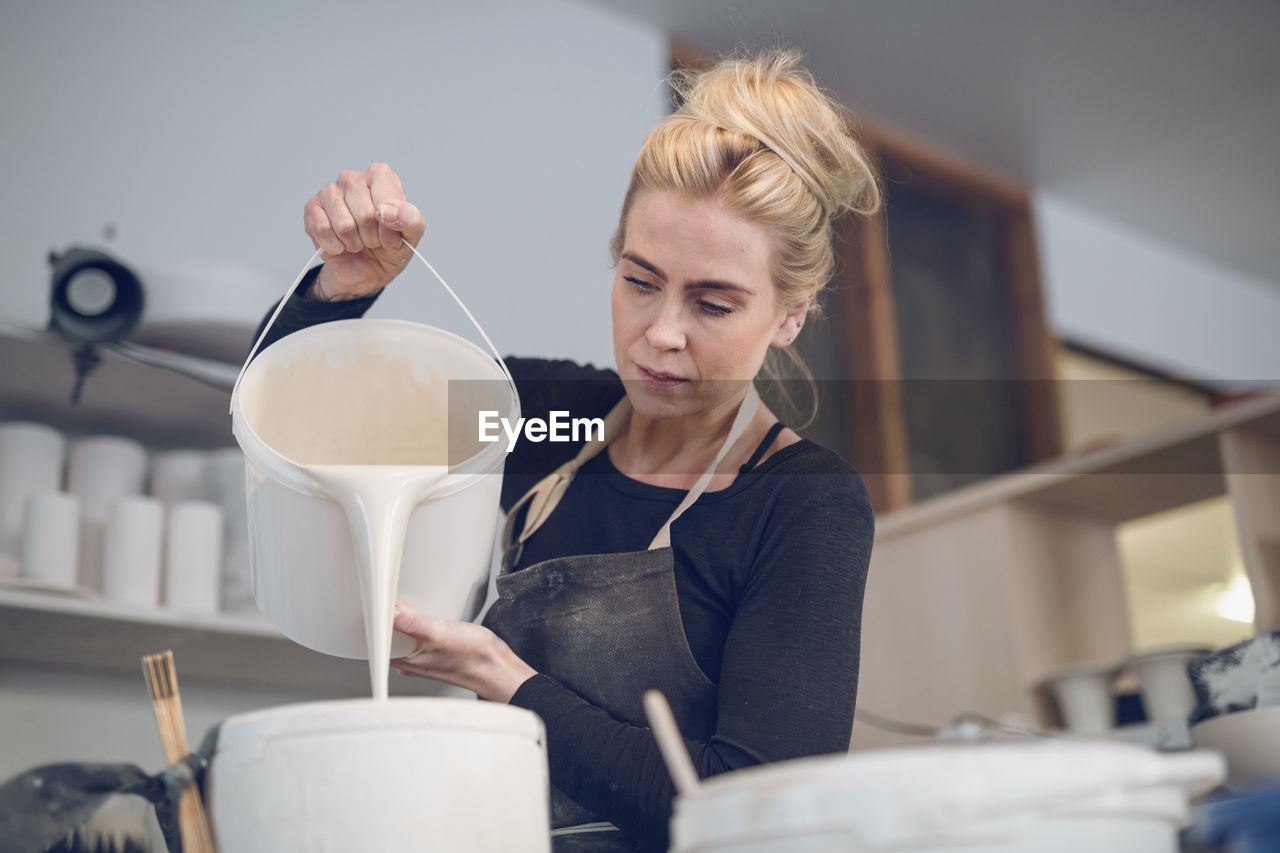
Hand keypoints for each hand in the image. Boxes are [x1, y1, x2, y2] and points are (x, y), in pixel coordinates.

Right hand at [302, 162, 425, 299]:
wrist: (367, 269)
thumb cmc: (389, 244)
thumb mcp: (411, 234)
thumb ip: (409, 219)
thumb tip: (386, 211)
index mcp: (380, 176)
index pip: (386, 199)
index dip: (390, 225)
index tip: (391, 232)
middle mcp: (352, 178)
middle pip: (365, 215)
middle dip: (372, 236)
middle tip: (372, 238)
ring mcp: (329, 192)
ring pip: (344, 225)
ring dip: (354, 243)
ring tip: (358, 240)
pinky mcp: (312, 208)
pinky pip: (322, 231)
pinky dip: (335, 246)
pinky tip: (340, 244)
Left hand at [390, 601, 536, 702]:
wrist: (497, 667)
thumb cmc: (472, 658)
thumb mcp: (439, 634)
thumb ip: (412, 623)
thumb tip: (389, 611)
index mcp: (403, 661)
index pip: (377, 637)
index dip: (375, 617)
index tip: (377, 599)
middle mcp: (409, 659)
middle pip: (389, 632)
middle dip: (390, 613)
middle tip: (393, 594)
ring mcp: (422, 653)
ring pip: (405, 630)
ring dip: (407, 615)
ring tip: (409, 602)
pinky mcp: (436, 646)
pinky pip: (419, 630)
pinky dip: (421, 619)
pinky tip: (427, 613)